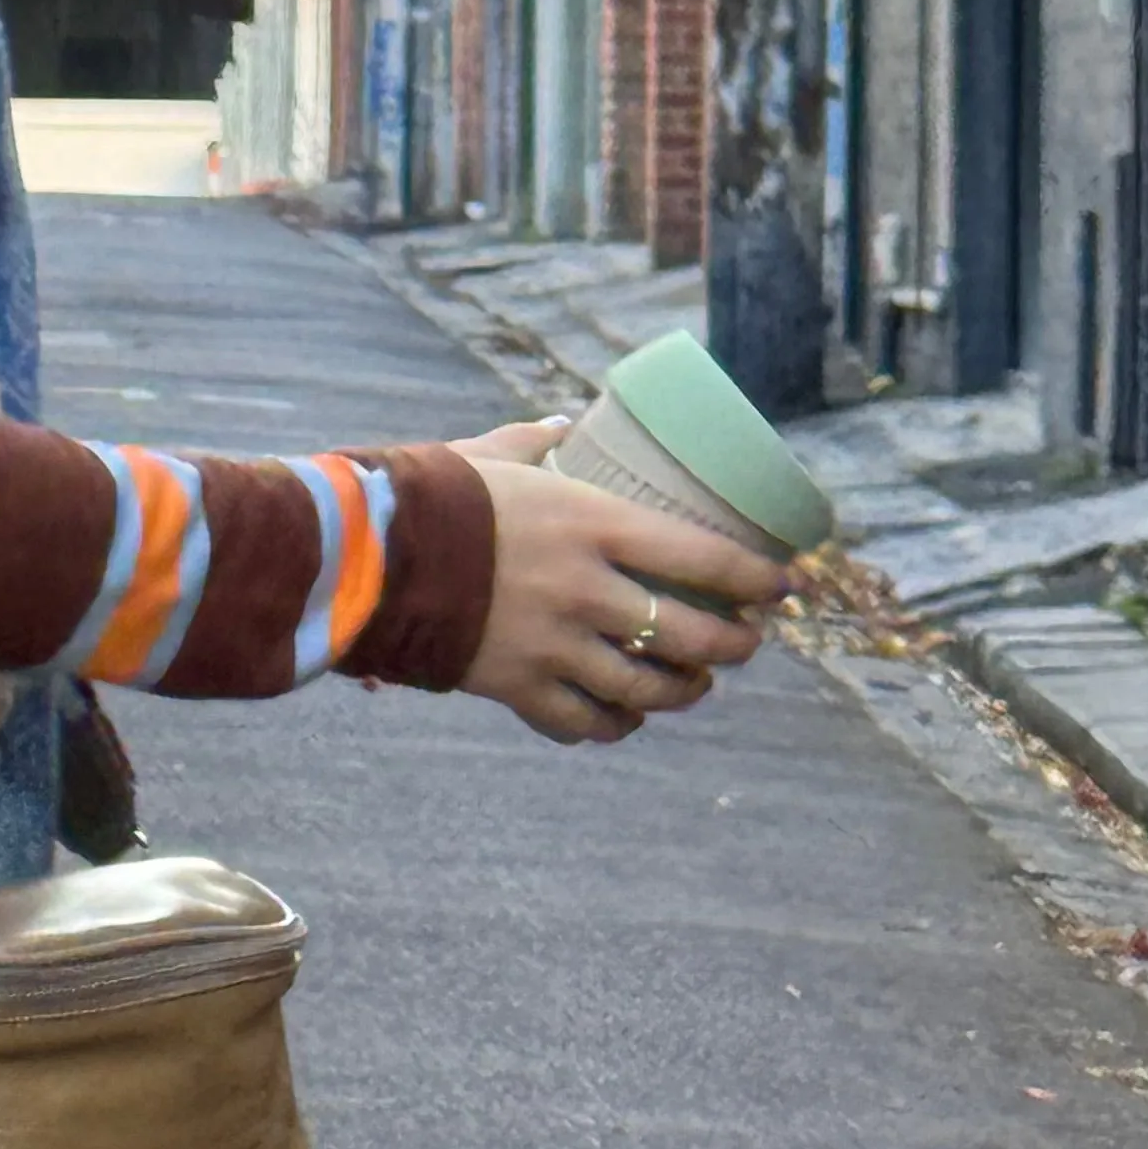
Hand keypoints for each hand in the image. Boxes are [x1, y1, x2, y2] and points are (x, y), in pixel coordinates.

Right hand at [449, 419, 790, 746]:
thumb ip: (535, 440)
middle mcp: (587, 590)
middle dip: (734, 647)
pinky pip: (583, 723)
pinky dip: (611, 726)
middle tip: (744, 644)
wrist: (364, 553)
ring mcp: (554, 645)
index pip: (705, 559)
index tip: (783, 586)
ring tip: (693, 685)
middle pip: (693, 637)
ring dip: (682, 693)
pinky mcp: (516, 686)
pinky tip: (623, 717)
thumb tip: (565, 422)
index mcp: (592, 524)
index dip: (757, 579)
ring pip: (646, 689)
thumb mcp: (492, 454)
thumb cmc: (431, 493)